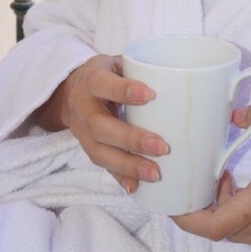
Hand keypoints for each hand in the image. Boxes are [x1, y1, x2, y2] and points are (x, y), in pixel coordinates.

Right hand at [34, 53, 167, 194]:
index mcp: (91, 80)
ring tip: (155, 173)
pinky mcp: (88, 149)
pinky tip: (136, 187)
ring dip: (128, 165)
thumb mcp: (118, 63)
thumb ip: (140, 70)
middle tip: (162, 147)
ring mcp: (82, 133)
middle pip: (100, 127)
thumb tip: (179, 80)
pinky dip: (119, 178)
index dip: (124, 91)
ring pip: (100, 153)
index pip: (104, 85)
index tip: (151, 95)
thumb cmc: (107, 74)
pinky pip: (103, 166)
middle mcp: (83, 108)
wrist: (71, 92)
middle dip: (131, 139)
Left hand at [172, 98, 250, 250]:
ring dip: (227, 213)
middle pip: (225, 232)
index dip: (190, 219)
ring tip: (228, 177)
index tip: (175, 202)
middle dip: (205, 209)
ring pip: (243, 236)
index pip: (220, 224)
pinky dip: (247, 218)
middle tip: (203, 176)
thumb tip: (230, 114)